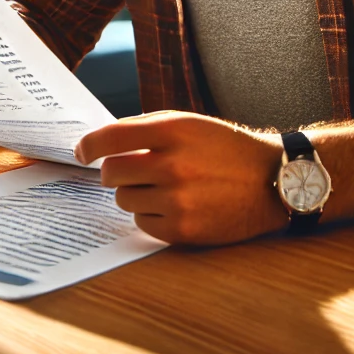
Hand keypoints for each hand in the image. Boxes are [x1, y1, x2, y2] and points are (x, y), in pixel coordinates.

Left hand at [75, 111, 288, 245]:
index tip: (82, 152)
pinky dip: (150, 216)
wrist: (271, 181)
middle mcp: (173, 165)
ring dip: (135, 194)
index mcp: (172, 131)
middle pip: (111, 173)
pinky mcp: (183, 229)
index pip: (111, 138)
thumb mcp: (189, 124)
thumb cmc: (225, 149)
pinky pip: (141, 224)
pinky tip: (173, 206)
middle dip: (115, 173)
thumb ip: (146, 129)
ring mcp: (178, 200)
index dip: (88, 146)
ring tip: (163, 188)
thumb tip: (101, 143)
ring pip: (124, 200)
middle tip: (130, 172)